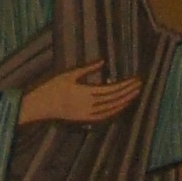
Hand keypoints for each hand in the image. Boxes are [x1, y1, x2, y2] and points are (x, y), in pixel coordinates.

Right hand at [18, 61, 143, 127]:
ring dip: (124, 102)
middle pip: (114, 99)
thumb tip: (103, 61)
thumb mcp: (69, 74)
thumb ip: (87, 69)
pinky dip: (114, 112)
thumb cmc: (53, 86)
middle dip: (128, 92)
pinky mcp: (84, 119)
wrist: (42, 105)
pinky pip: (104, 117)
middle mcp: (89, 105)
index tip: (135, 79)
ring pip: (111, 109)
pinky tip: (121, 106)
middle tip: (140, 85)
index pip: (112, 89)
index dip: (125, 85)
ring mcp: (87, 114)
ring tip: (134, 95)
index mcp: (86, 92)